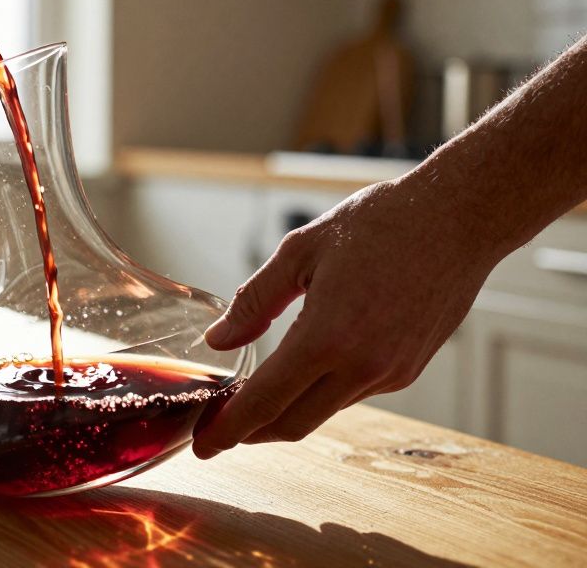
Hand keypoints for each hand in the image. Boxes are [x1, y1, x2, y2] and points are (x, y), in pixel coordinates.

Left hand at [192, 177, 497, 458]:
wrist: (459, 218)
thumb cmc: (380, 223)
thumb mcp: (300, 251)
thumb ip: (254, 302)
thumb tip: (218, 340)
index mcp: (327, 337)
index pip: (265, 403)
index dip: (228, 429)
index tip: (203, 445)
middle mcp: (362, 367)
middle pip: (293, 424)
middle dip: (249, 434)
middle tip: (216, 430)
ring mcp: (391, 373)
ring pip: (323, 410)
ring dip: (285, 412)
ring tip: (251, 399)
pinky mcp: (408, 369)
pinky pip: (352, 394)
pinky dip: (319, 393)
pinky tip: (302, 374)